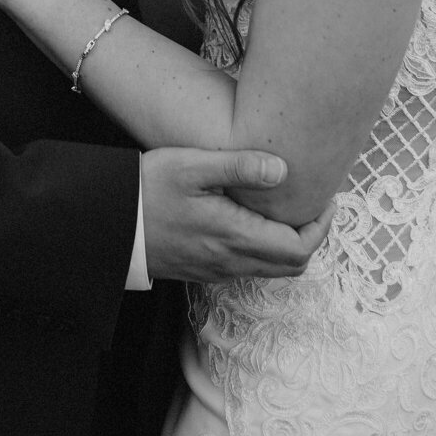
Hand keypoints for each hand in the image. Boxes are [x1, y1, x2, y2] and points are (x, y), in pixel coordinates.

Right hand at [141, 148, 332, 282]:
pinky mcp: (203, 269)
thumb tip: (284, 170)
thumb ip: (239, 166)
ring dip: (289, 244)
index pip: (298, 248)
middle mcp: (231, 260)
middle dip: (311, 236)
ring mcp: (217, 269)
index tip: (326, 198)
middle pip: (291, 265)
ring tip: (288, 208)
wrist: (109, 225)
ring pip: (271, 268)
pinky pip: (249, 267)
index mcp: (235, 236)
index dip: (321, 227)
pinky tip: (255, 220)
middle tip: (314, 203)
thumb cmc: (148, 190)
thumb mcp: (192, 166)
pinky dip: (266, 249)